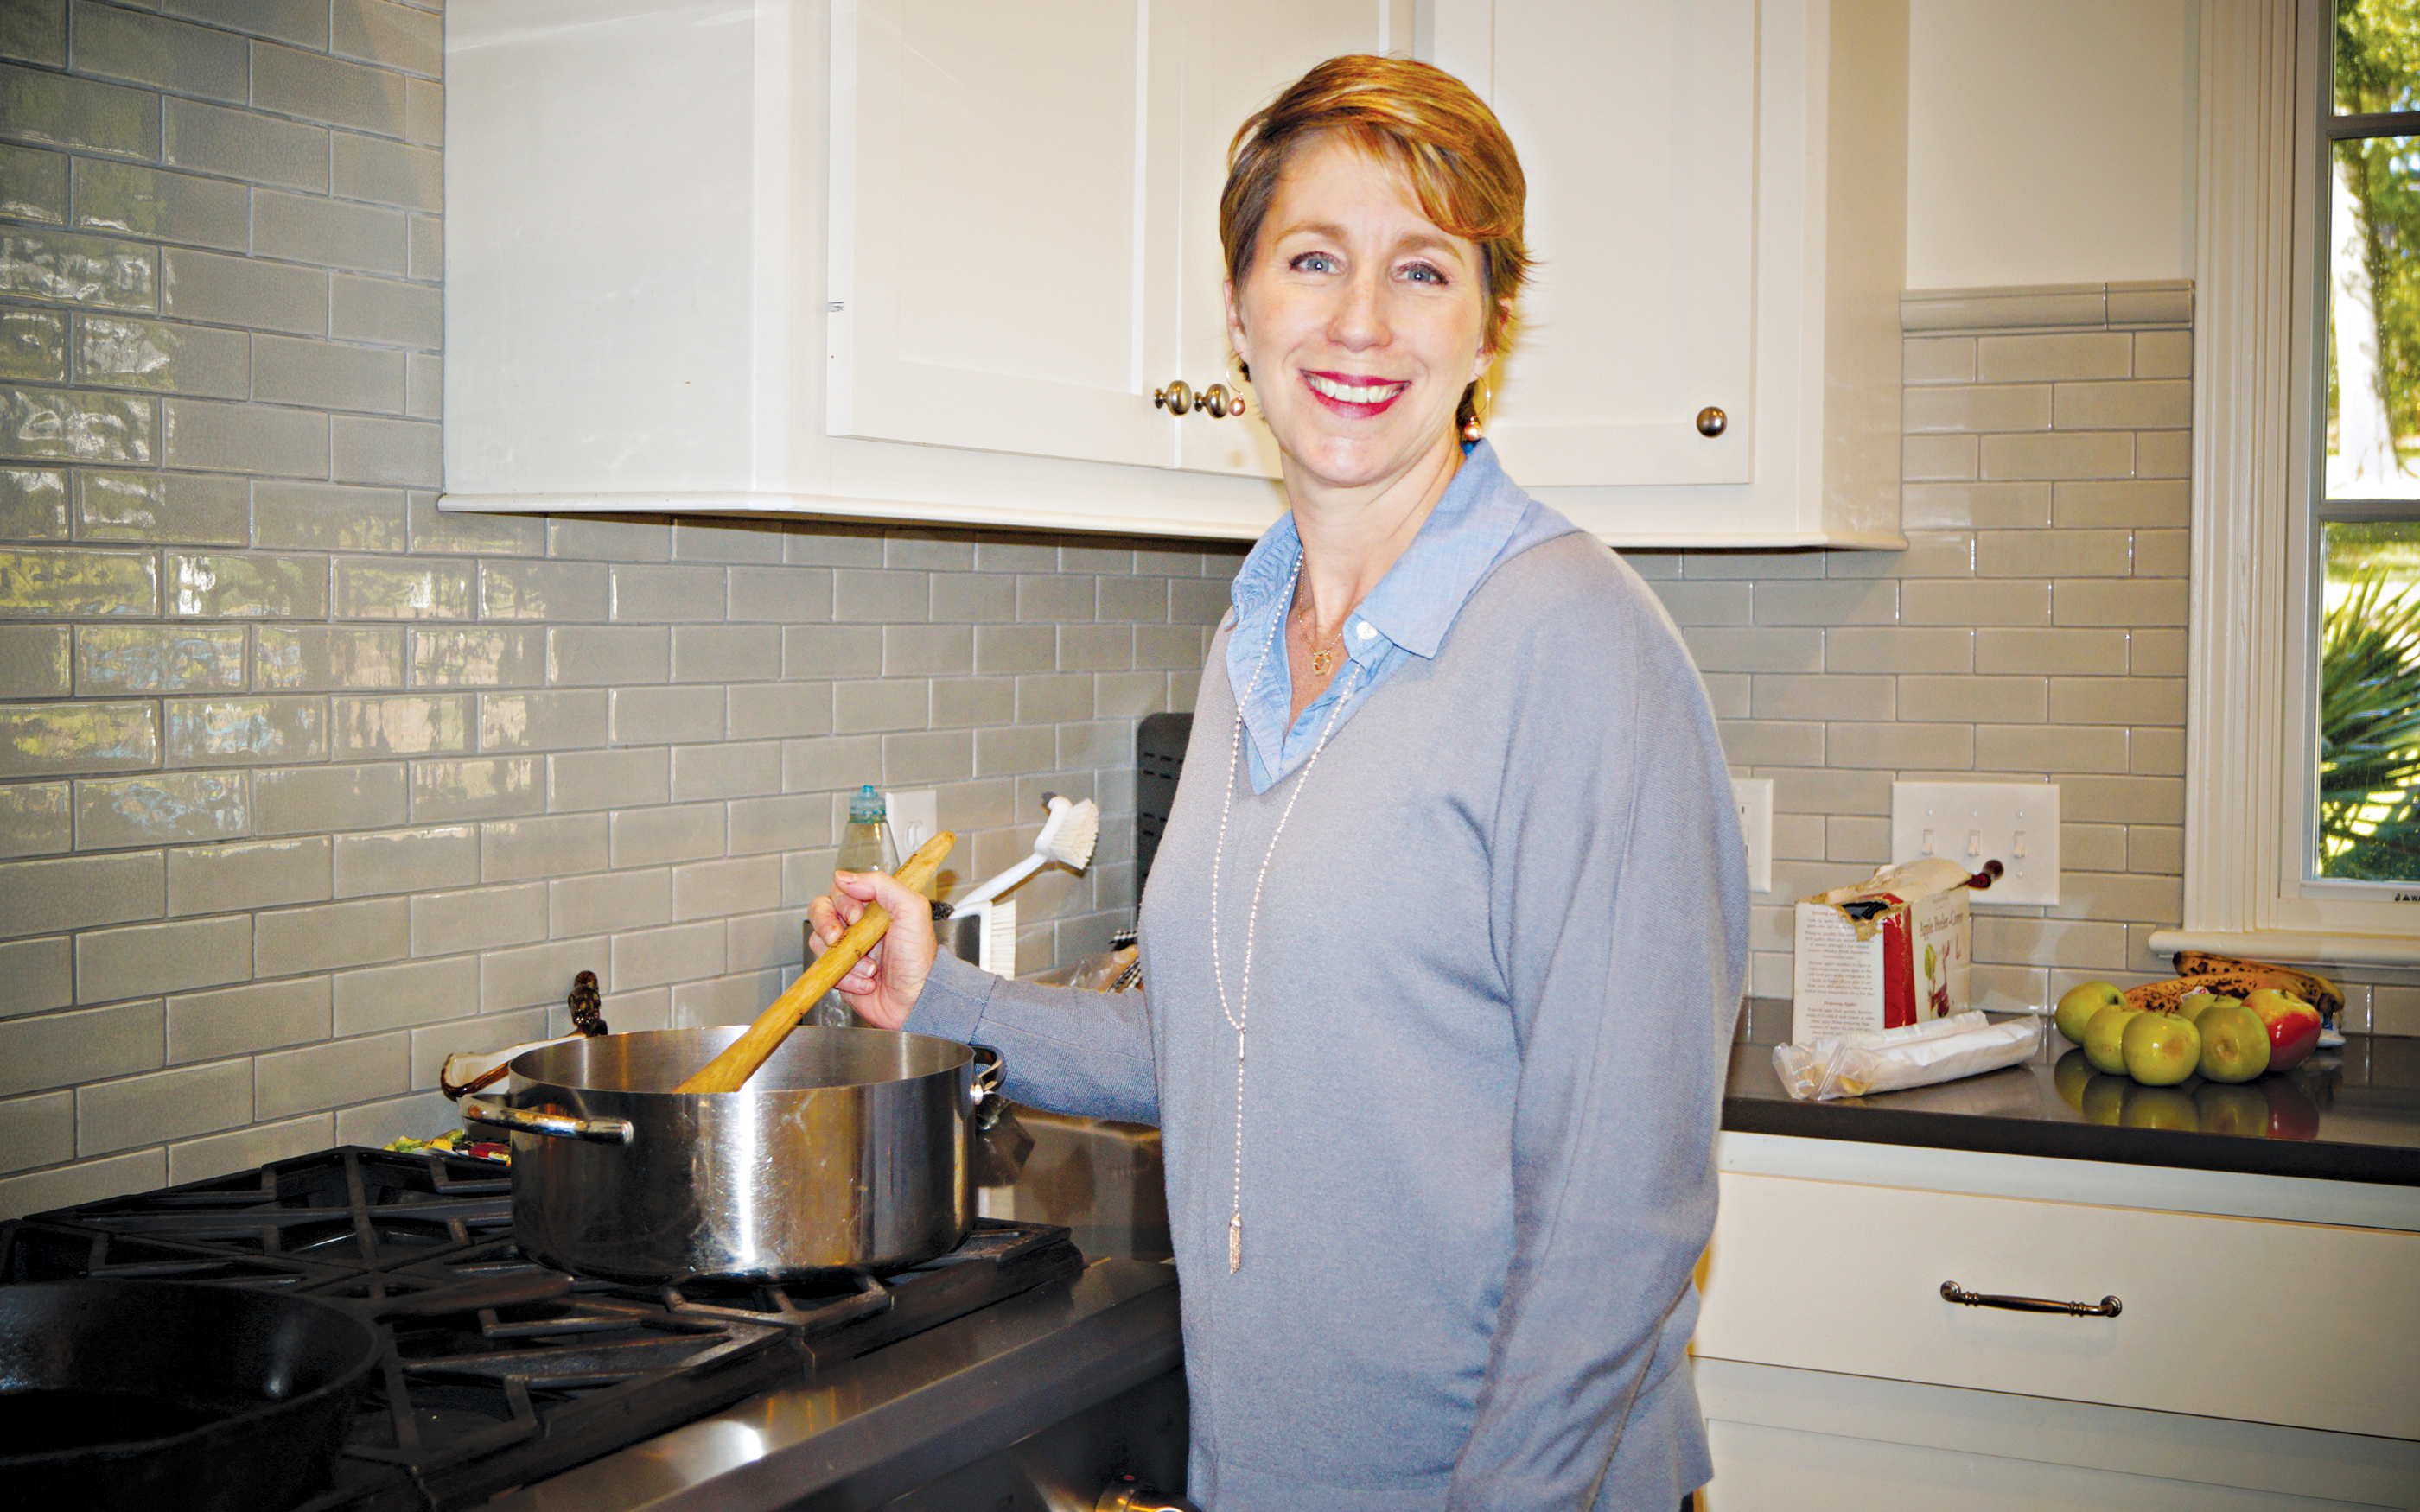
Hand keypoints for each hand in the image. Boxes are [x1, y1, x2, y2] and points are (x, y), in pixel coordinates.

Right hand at [807, 870, 940, 1030]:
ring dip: (845, 957)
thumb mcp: (912, 909)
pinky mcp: (840, 973)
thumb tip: (843, 876)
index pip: (840, 890)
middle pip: (820, 911)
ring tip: (870, 968)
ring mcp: (847, 950)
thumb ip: (881, 884)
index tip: (857, 915)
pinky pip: (825, 970)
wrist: (917, 1001)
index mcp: (874, 906)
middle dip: (827, 925)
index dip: (843, 902)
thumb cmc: (919, 958)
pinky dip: (846, 978)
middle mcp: (857, 926)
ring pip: (818, 942)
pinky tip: (867, 982)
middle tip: (840, 937)